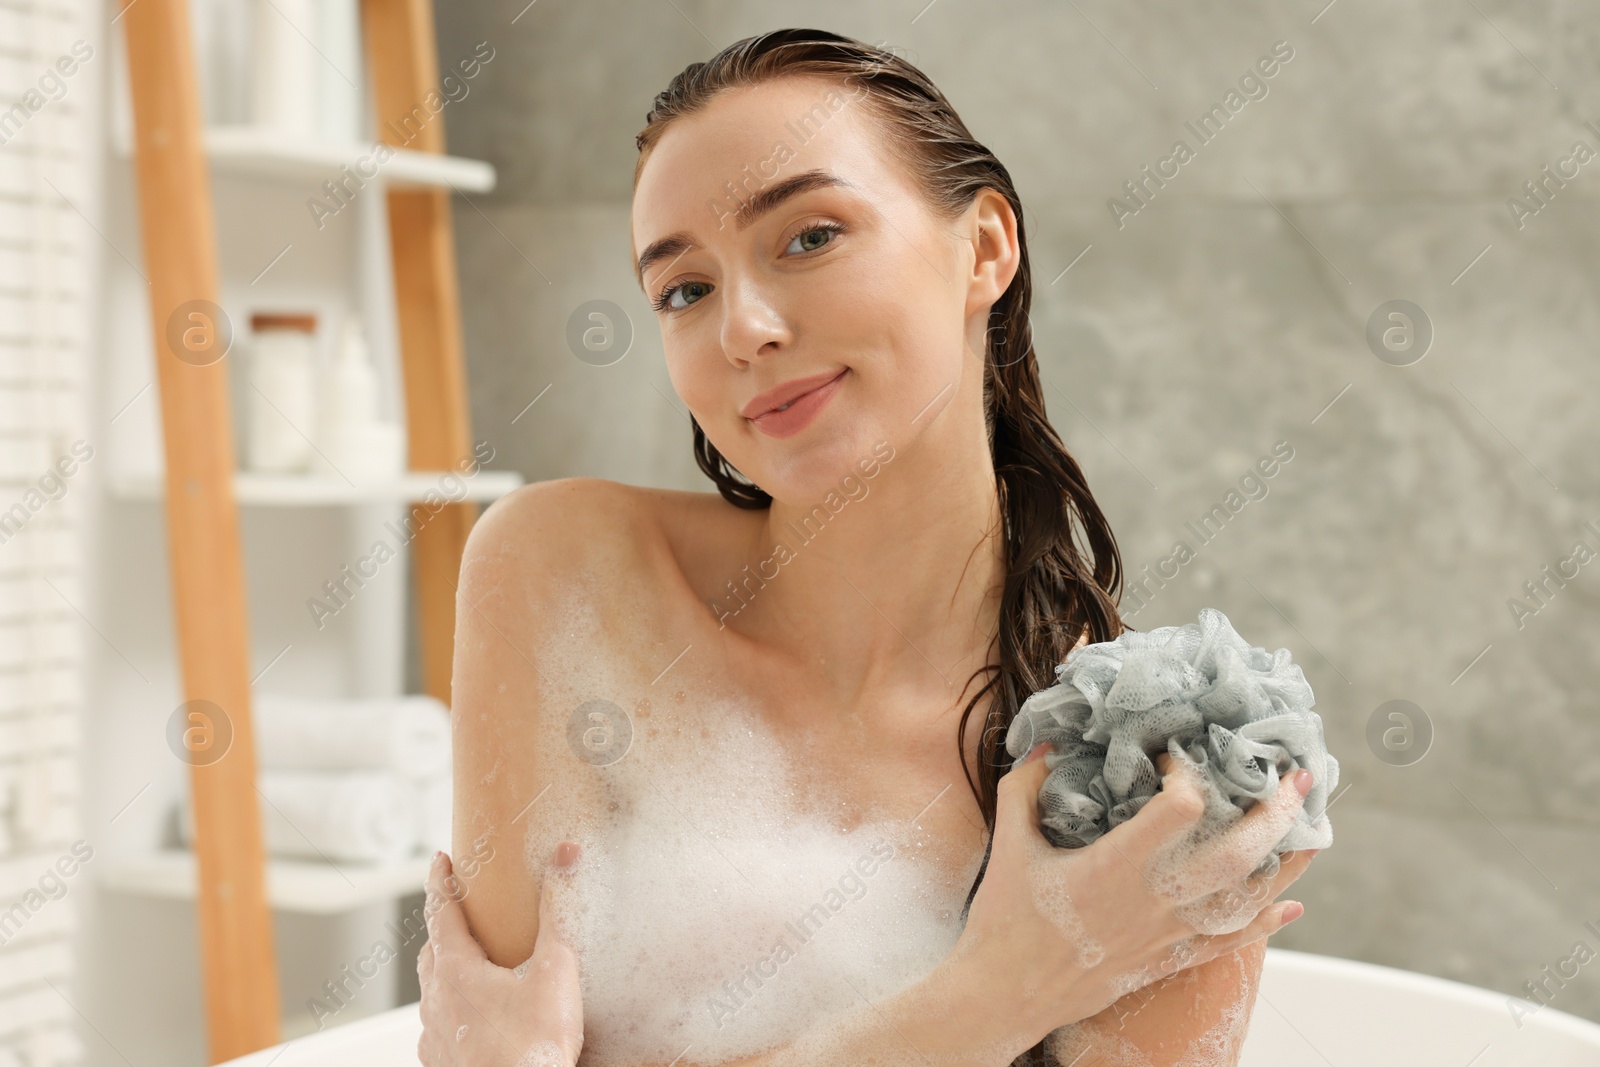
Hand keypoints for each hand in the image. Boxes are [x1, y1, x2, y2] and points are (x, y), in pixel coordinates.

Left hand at [417, 844, 584, 1066]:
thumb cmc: (536, 1045)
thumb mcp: (556, 970)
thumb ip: (558, 910)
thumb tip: (565, 856)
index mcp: (456, 971)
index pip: (440, 912)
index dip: (439, 882)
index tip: (439, 861)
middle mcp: (436, 1001)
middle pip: (431, 951)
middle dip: (443, 927)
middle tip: (459, 911)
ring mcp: (434, 1036)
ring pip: (432, 992)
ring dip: (447, 971)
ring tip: (471, 966)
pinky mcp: (441, 1063)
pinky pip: (439, 1028)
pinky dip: (452, 1011)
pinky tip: (473, 1019)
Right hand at [950, 742, 1316, 1046]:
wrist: (1004, 996)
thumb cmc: (1003, 920)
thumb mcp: (1010, 843)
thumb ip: (1027, 786)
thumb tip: (1051, 746)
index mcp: (1116, 865)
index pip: (1181, 809)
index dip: (1186, 773)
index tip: (1171, 758)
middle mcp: (1153, 901)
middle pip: (1237, 854)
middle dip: (1274, 812)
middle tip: (1293, 777)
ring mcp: (1165, 935)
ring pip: (1247, 901)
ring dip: (1285, 864)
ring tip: (1312, 830)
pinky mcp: (1164, 960)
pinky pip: (1228, 943)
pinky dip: (1265, 924)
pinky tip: (1290, 906)